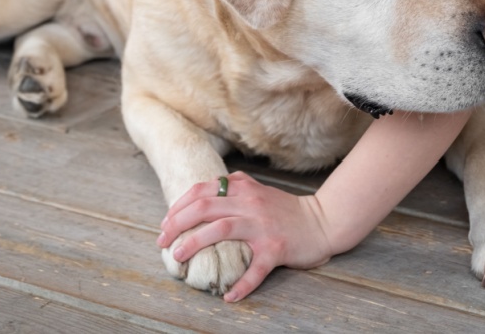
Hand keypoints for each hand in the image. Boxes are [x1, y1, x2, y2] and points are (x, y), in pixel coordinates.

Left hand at [156, 171, 336, 301]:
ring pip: (221, 229)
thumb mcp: (257, 190)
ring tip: (179, 257)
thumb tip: (200, 197)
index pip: (201, 191)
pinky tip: (229, 296)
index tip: (165, 223)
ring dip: (195, 243)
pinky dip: (241, 285)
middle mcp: (250, 203)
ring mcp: (262, 226)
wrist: (322, 221)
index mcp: (243, 188)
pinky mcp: (276, 248)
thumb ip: (232, 188)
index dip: (178, 206)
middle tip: (162, 241)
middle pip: (204, 207)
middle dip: (177, 224)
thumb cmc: (285, 210)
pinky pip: (255, 269)